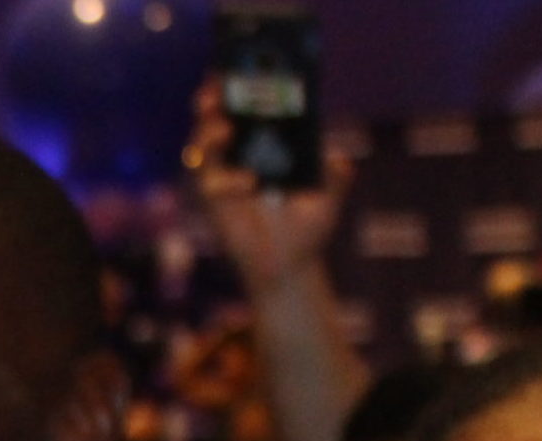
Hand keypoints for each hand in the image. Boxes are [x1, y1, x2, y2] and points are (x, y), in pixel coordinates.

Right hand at [186, 77, 352, 295]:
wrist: (291, 268)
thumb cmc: (308, 231)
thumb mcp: (330, 198)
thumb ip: (336, 177)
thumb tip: (340, 161)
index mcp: (264, 147)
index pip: (243, 108)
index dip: (234, 88)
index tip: (233, 71)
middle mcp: (239, 158)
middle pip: (213, 120)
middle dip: (210, 102)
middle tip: (216, 92)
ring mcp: (224, 179)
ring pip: (201, 146)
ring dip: (208, 132)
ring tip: (225, 128)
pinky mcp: (214, 205)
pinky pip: (209, 183)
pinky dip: (225, 180)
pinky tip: (248, 184)